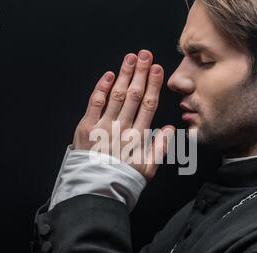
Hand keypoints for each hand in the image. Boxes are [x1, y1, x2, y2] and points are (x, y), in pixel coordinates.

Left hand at [72, 50, 174, 181]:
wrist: (95, 192)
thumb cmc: (123, 181)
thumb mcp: (148, 170)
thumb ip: (160, 148)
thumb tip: (170, 129)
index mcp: (138, 138)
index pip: (148, 105)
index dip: (153, 85)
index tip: (157, 69)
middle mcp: (122, 128)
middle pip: (134, 95)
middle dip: (140, 73)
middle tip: (145, 55)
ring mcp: (103, 126)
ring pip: (117, 95)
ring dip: (124, 74)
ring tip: (130, 58)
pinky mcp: (86, 128)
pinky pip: (95, 103)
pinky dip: (102, 88)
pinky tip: (109, 75)